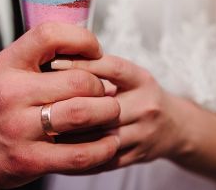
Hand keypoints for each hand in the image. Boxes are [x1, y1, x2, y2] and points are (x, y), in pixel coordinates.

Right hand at [0, 23, 120, 187]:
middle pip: (77, 80)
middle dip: (101, 85)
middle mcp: (11, 93)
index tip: (95, 50)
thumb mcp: (5, 70)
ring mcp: (20, 128)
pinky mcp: (30, 160)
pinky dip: (103, 149)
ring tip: (110, 112)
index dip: (81, 39)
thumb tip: (88, 50)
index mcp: (6, 65)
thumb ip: (38, 57)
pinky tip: (109, 143)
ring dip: (107, 112)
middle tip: (105, 91)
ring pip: (81, 113)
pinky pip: (79, 154)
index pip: (48, 35)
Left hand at [53, 55, 192, 170]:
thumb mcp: (128, 74)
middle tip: (40, 100)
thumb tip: (58, 56)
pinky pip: (102, 159)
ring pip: (100, 136)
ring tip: (44, 126)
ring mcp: (143, 134)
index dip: (82, 64)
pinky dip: (78, 155)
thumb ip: (99, 68)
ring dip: (70, 133)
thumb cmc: (140, 94)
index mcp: (141, 79)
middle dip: (71, 104)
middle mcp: (145, 105)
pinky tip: (57, 148)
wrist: (175, 126)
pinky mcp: (136, 156)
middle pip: (104, 106)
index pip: (112, 68)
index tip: (53, 63)